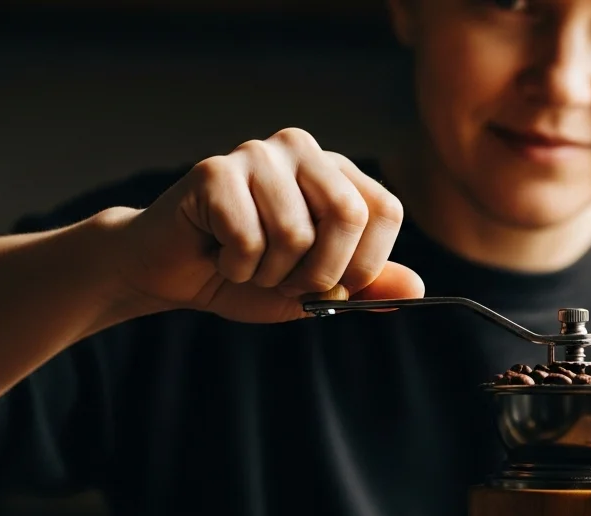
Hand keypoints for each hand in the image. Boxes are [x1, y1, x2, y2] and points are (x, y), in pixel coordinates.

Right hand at [110, 127, 423, 322]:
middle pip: (348, 214)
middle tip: (289, 282)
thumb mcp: (319, 290)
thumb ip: (367, 286)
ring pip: (294, 233)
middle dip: (322, 271)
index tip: (335, 285)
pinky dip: (236, 267)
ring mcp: (257, 154)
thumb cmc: (250, 275)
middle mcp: (303, 150)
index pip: (385, 211)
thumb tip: (416, 287)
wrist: (174, 274)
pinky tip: (219, 254)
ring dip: (271, 274)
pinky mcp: (214, 170)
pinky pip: (247, 238)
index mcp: (337, 172)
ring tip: (250, 265)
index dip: (365, 263)